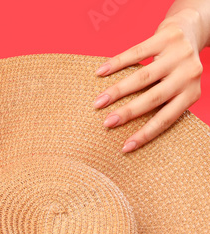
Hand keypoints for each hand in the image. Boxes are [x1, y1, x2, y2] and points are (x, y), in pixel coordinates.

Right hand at [93, 8, 203, 152]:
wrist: (192, 28)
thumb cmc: (178, 68)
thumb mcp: (179, 88)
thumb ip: (162, 103)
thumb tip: (132, 130)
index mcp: (191, 94)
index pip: (166, 119)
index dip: (145, 134)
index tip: (125, 147)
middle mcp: (188, 74)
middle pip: (153, 98)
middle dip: (128, 113)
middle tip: (107, 124)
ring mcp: (178, 54)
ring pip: (143, 77)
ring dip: (117, 91)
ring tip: (98, 103)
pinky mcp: (166, 37)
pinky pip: (137, 52)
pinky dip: (116, 63)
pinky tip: (100, 72)